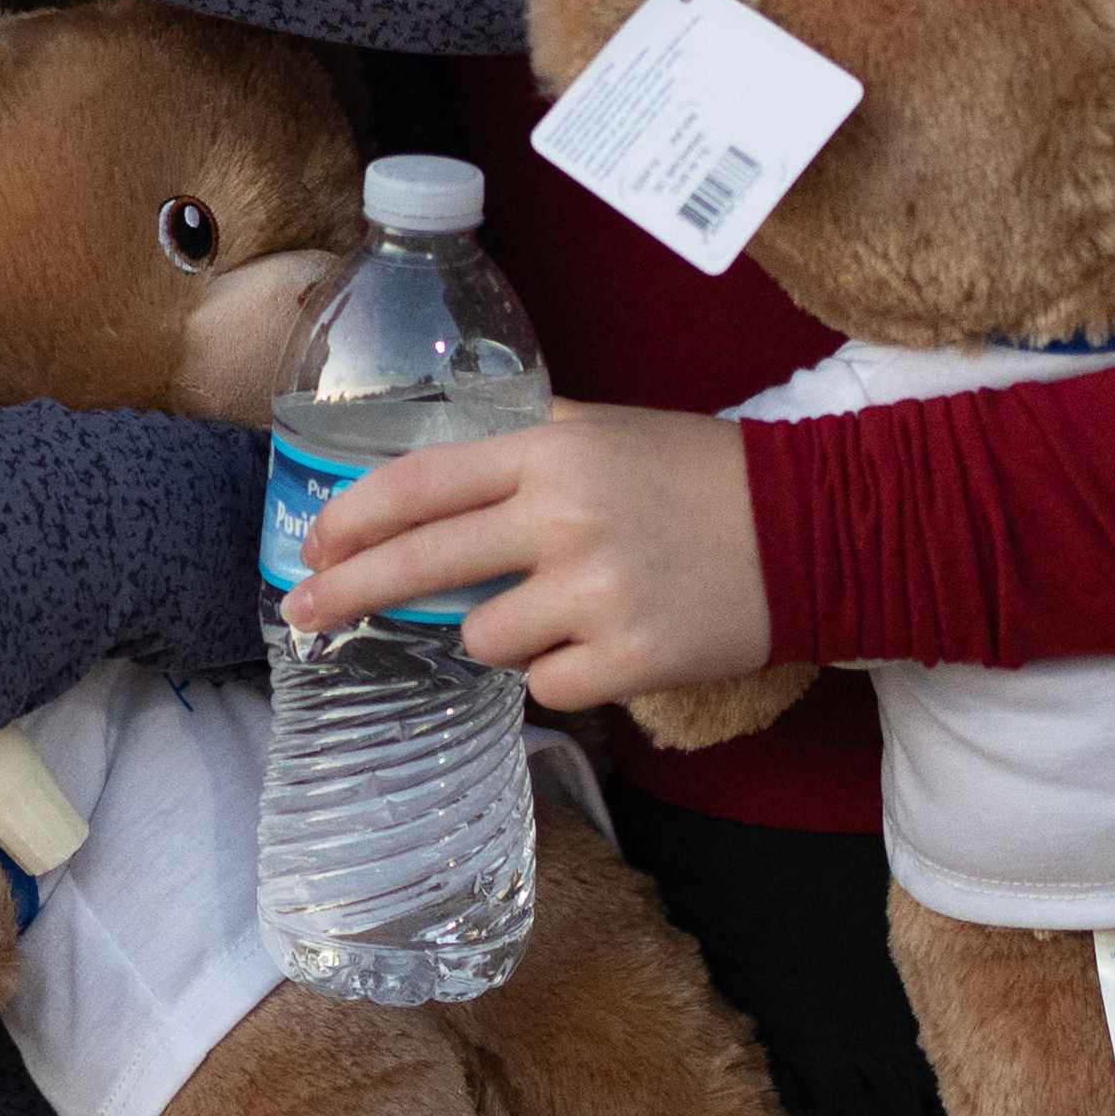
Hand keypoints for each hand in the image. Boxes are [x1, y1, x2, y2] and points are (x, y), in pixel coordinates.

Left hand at [281, 405, 772, 717]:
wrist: (811, 529)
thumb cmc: (700, 474)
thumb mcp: (604, 430)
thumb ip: (521, 449)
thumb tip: (428, 482)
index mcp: (550, 452)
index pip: (422, 483)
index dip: (354, 516)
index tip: (313, 541)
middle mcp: (563, 519)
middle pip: (421, 563)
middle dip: (347, 590)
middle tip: (302, 614)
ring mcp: (594, 594)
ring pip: (484, 639)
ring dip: (504, 633)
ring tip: (566, 607)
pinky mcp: (629, 659)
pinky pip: (545, 685)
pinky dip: (562, 672)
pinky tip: (606, 641)